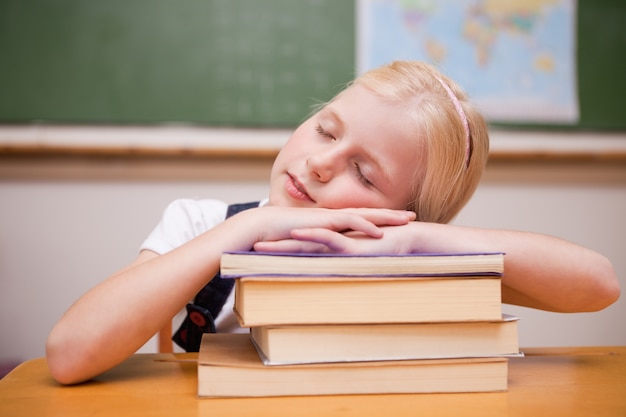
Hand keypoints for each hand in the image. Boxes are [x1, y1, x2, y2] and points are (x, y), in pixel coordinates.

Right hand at [239, 206, 414, 248]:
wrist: (259, 227)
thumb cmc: (278, 236)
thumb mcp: (304, 244)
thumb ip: (317, 248)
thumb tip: (326, 258)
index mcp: (331, 222)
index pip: (359, 220)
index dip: (378, 220)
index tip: (396, 222)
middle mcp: (333, 218)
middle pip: (368, 214)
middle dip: (390, 215)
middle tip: (411, 217)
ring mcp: (329, 218)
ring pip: (363, 215)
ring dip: (385, 217)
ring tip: (406, 220)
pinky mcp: (322, 223)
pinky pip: (347, 224)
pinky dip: (364, 226)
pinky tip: (380, 232)